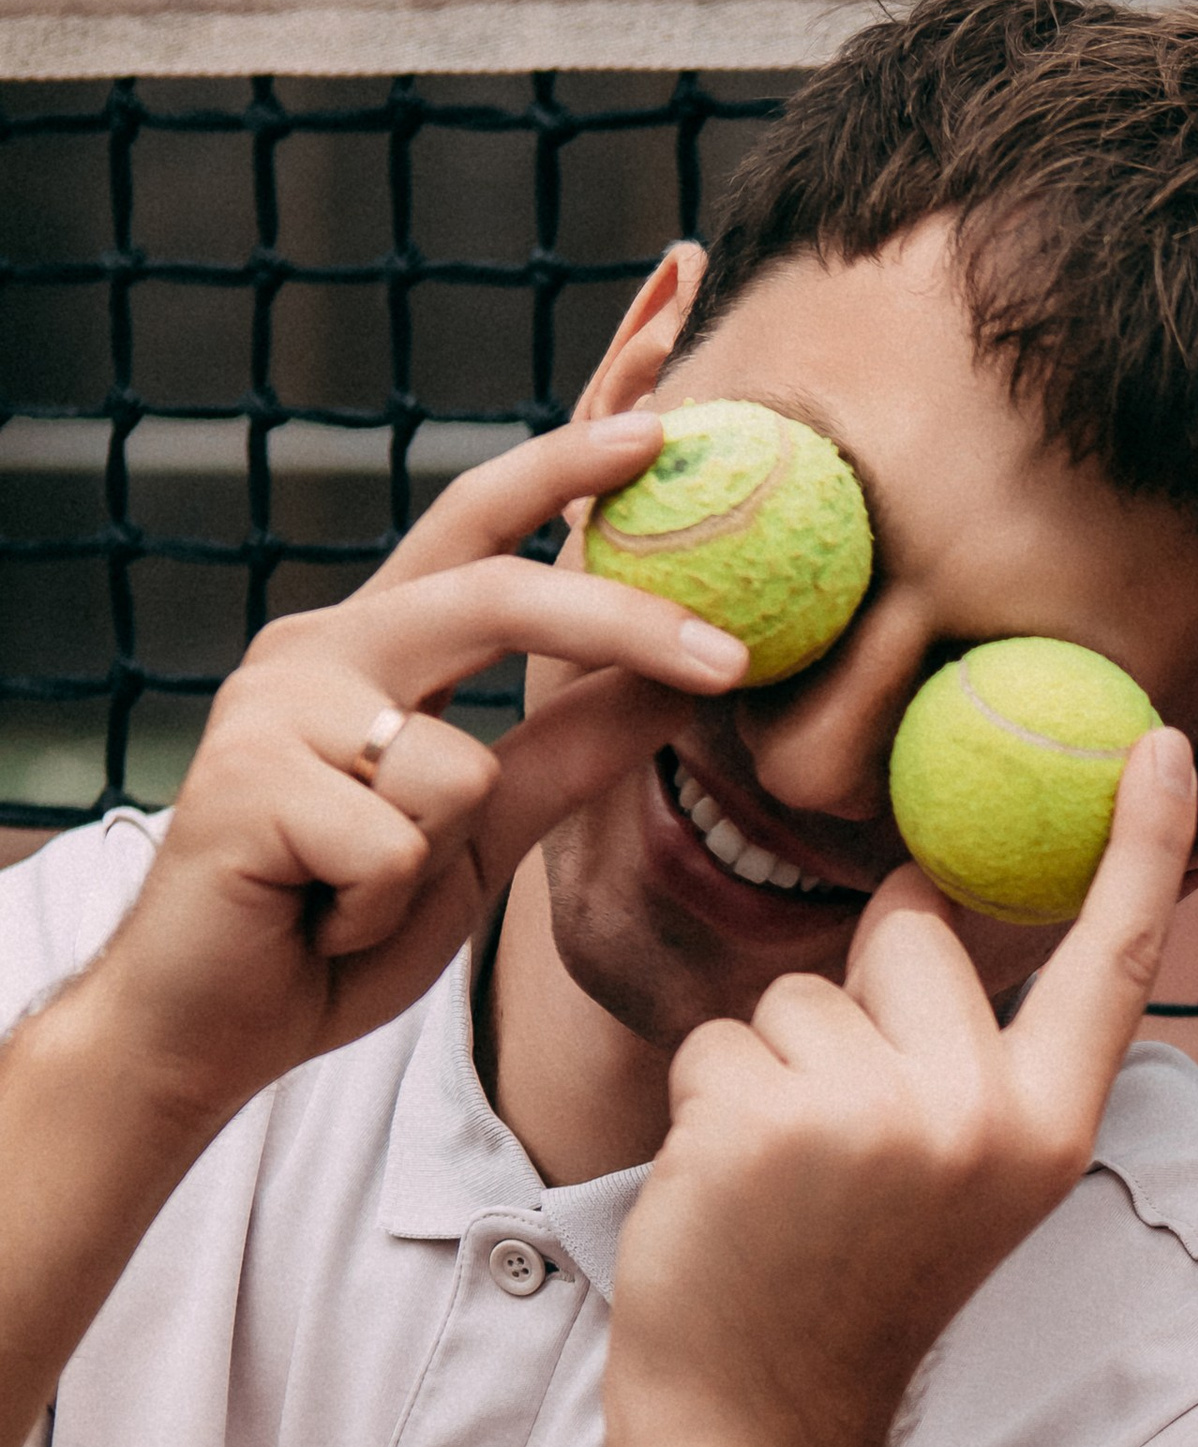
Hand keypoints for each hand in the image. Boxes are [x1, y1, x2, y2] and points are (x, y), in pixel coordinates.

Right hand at [79, 413, 747, 1129]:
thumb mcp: (484, 833)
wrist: (214, 1025)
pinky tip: (315, 920)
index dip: (563, 463)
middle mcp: (316, 651)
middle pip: (494, 595)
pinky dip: (375, 912)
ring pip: (456, 766)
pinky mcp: (244, 786)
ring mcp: (272, 710)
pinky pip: (397, 848)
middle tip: (734, 659)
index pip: (474, 526)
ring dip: (438, 863)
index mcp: (370, 644)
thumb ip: (566, 754)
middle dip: (623, 625)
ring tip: (357, 900)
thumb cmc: (340, 924)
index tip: (660, 420)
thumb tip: (679, 685)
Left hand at [600, 729, 1197, 1446]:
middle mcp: (985, 1113)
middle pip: (907, 932)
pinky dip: (707, 1102)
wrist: (762, 1429)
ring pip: (799, 987)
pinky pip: (722, 1035)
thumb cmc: (844, 1291)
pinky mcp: (775, 1116)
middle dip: (853, 998)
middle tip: (843, 1142)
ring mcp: (883, 1114)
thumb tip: (928, 903)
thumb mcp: (958, 1178)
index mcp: (1050, 1128)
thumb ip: (970, 1056)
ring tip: (783, 1184)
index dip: (1141, 848)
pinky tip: (731, 1195)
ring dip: (767, 1063)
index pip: (1110, 962)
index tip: (1162, 741)